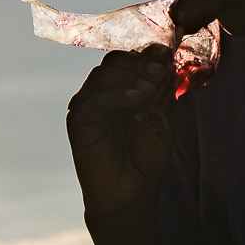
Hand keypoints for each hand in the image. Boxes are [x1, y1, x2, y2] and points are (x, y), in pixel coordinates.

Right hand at [67, 44, 175, 225]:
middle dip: (140, 63)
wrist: (131, 192)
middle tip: (160, 73)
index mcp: (123, 86)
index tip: (166, 52)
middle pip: (115, 61)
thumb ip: (164, 91)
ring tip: (151, 90)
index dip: (148, 51)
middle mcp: (103, 91)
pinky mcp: (77, 122)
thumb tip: (167, 61)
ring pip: (103, 75)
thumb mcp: (164, 118)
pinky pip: (94, 101)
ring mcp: (88, 105)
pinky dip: (117, 95)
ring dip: (130, 77)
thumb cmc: (147, 156)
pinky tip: (138, 98)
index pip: (131, 57)